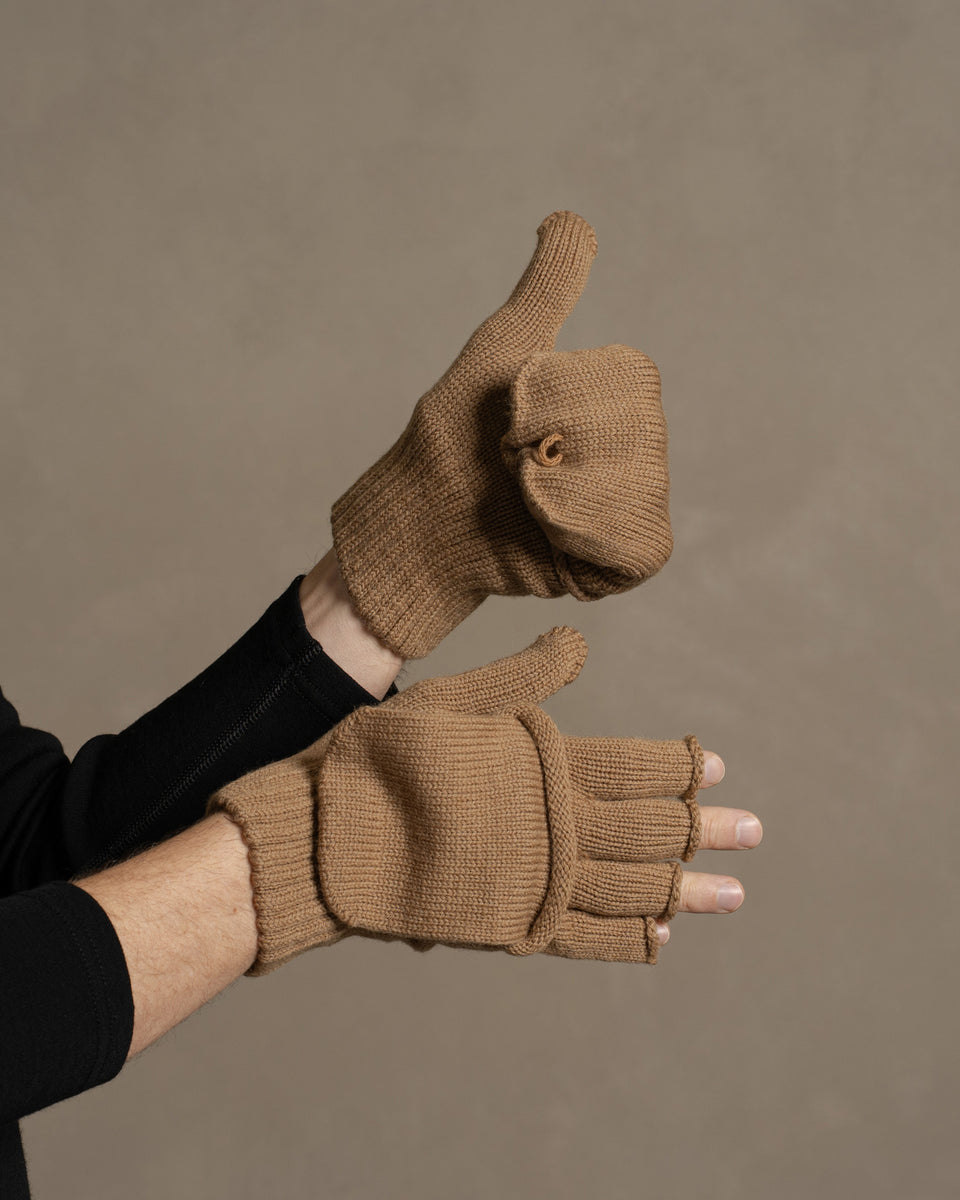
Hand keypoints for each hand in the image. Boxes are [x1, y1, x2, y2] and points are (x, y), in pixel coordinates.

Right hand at [209, 627, 760, 971]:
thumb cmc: (383, 757)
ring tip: (732, 896)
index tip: (719, 770)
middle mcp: (555, 827)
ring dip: (687, 890)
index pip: (637, 766)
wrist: (326, 838)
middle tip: (754, 835)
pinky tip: (662, 938)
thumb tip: (579, 644)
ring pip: (633, 888)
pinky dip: (628, 938)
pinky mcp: (513, 923)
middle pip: (650, 828)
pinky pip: (586, 937)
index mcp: (545, 765)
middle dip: (705, 830)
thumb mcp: (450, 698)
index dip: (683, 769)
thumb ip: (521, 679)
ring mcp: (539, 881)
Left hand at [331, 211, 672, 659]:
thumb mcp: (502, 350)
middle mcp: (634, 447)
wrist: (424, 518)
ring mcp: (628, 505)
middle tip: (515, 461)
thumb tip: (569, 218)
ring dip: (563, 496)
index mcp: (613, 396)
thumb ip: (546, 292)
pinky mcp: (619, 561)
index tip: (515, 413)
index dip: (562, 396)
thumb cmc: (457, 430)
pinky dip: (587, 541)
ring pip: (636, 490)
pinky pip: (636, 547)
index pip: (631, 379)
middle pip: (640, 434)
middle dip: (558, 446)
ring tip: (527, 502)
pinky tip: (550, 537)